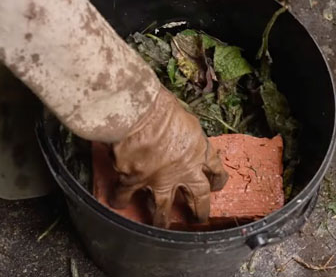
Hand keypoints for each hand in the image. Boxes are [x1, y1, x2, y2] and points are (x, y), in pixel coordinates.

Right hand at [111, 88, 228, 227]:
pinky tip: (118, 203)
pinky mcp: (135, 181)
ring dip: (162, 219)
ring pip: (163, 208)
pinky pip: (126, 195)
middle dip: (200, 210)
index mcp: (199, 151)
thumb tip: (181, 132)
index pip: (215, 169)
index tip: (217, 186)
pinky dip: (120, 200)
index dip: (217, 180)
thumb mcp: (185, 118)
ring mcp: (159, 179)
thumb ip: (186, 132)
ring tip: (161, 226)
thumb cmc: (162, 108)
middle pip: (198, 196)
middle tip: (199, 218)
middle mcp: (183, 170)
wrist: (139, 114)